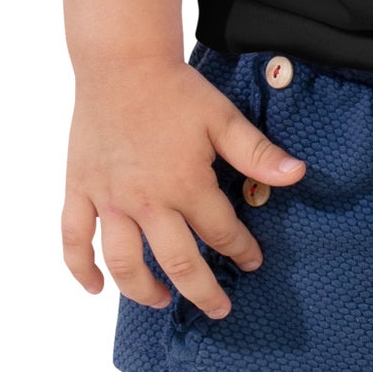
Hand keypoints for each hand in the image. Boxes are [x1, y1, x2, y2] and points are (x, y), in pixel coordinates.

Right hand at [61, 56, 305, 317]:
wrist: (122, 62)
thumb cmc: (175, 89)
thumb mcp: (222, 118)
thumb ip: (258, 153)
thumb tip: (298, 175)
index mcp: (185, 185)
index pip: (221, 233)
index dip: (241, 251)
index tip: (252, 261)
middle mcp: (146, 202)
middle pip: (177, 263)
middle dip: (202, 291)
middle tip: (218, 309)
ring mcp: (109, 200)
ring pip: (124, 262)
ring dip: (143, 290)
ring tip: (161, 300)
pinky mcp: (80, 189)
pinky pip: (74, 239)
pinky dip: (81, 268)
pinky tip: (95, 287)